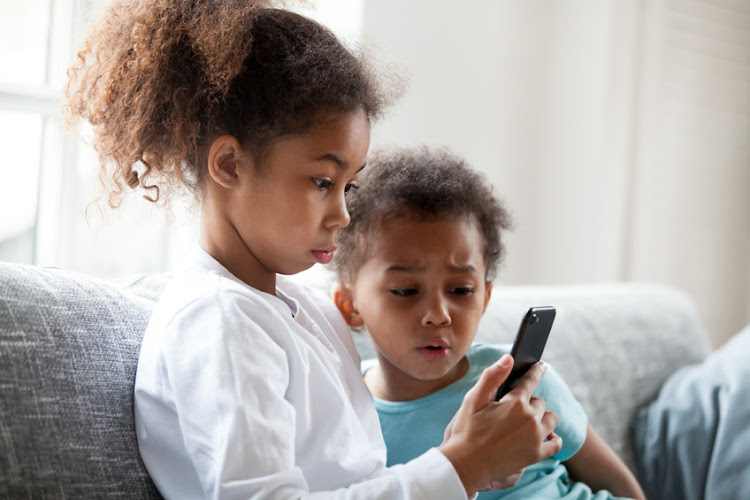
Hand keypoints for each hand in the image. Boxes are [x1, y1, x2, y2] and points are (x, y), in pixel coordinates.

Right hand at [438, 355, 561, 495]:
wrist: (465, 464)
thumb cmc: (467, 430)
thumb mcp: (474, 399)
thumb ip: (492, 376)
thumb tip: (509, 358)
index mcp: (514, 403)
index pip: (530, 381)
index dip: (536, 371)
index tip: (541, 366)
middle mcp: (529, 418)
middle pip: (540, 402)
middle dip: (530, 401)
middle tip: (515, 407)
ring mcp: (535, 438)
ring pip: (551, 419)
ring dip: (542, 417)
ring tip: (528, 421)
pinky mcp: (536, 454)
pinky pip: (555, 443)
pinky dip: (553, 438)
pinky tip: (545, 436)